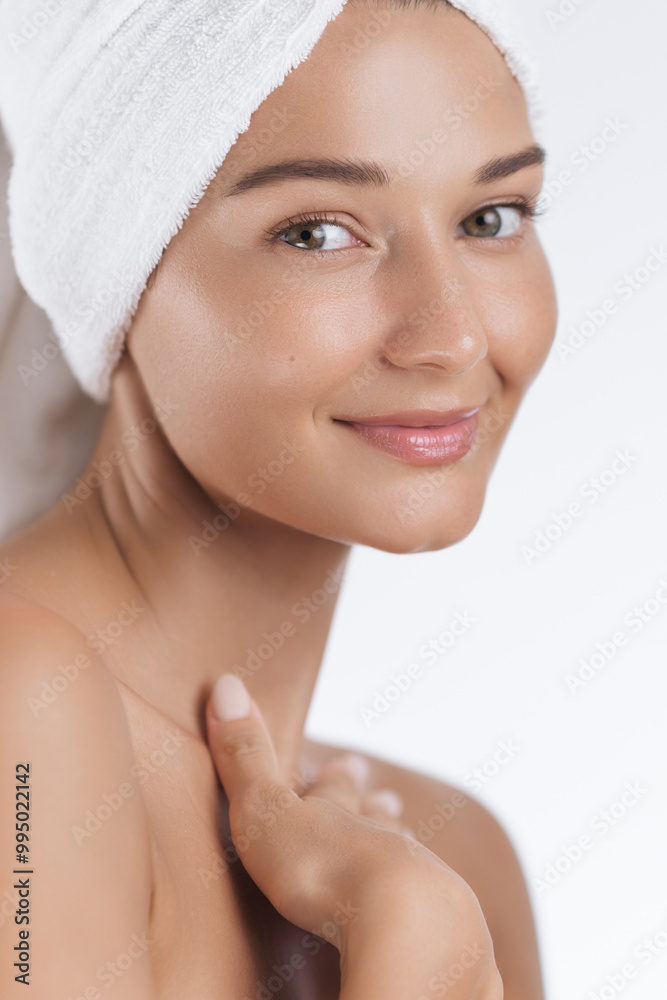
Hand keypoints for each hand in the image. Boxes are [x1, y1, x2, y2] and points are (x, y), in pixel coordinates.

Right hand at [205, 673, 502, 998]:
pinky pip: (429, 919)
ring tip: (407, 848)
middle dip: (377, 811)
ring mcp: (416, 887)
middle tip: (387, 799)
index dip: (340, 777)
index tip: (352, 762)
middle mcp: (383, 843)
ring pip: (409, 862)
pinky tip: (425, 916)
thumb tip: (226, 683)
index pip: (338, 789)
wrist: (403, 925)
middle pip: (380, 822)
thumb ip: (246, 758)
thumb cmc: (325, 867)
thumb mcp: (268, 811)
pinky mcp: (433, 937)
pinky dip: (422, 912)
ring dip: (402, 855)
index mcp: (341, 816)